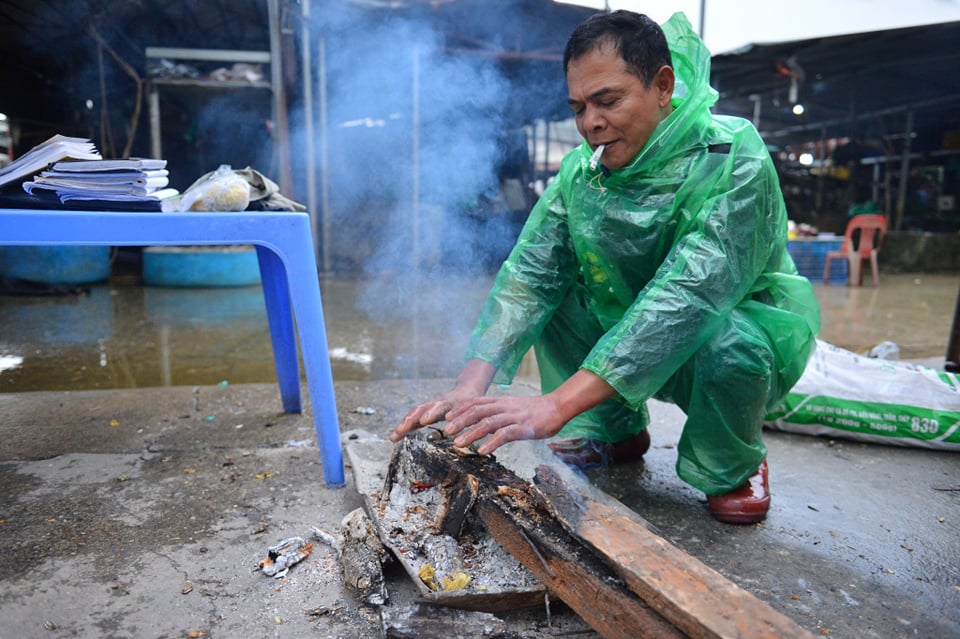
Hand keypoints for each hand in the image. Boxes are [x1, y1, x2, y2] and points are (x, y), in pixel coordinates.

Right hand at [389, 358, 497, 442]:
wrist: (468, 393)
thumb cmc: (473, 405)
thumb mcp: (474, 411)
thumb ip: (473, 419)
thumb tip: (475, 432)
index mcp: (452, 403)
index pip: (440, 406)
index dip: (431, 412)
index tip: (423, 420)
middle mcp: (438, 403)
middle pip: (421, 409)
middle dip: (410, 420)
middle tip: (400, 431)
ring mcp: (431, 407)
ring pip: (415, 412)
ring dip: (404, 423)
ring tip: (394, 436)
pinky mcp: (427, 411)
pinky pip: (414, 417)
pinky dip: (405, 425)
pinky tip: (395, 436)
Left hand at [443, 394, 566, 454]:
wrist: (557, 407)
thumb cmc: (534, 410)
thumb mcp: (512, 408)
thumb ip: (497, 414)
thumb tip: (482, 424)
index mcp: (500, 402)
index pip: (476, 402)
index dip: (460, 409)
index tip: (447, 417)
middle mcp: (504, 407)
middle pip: (477, 411)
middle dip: (460, 421)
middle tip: (446, 431)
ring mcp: (513, 417)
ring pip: (488, 423)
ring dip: (471, 433)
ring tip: (458, 444)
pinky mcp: (524, 428)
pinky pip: (505, 434)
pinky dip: (492, 442)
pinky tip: (483, 451)